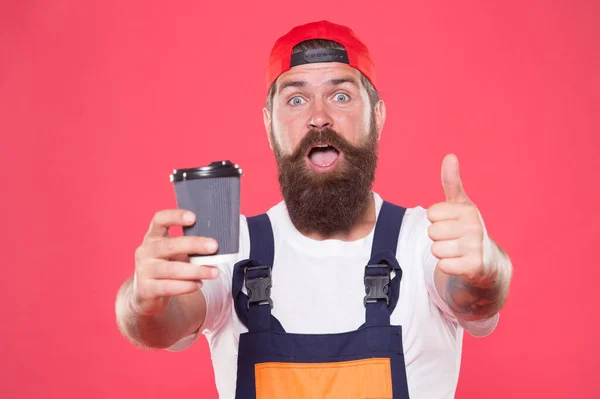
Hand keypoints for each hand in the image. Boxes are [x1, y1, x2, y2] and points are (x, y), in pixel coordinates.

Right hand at [131, 209, 219, 315]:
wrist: (145, 294)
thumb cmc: (165, 268)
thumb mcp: (173, 254)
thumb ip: (188, 248)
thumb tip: (214, 247)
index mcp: (153, 237)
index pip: (160, 220)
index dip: (175, 216)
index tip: (194, 218)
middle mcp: (145, 251)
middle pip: (170, 245)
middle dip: (194, 245)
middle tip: (214, 247)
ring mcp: (143, 270)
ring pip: (172, 269)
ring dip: (196, 271)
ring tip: (214, 272)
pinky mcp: (145, 289)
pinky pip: (168, 287)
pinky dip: (186, 286)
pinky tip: (198, 284)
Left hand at [427, 154, 493, 284]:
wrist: (488, 261)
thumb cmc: (468, 228)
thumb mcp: (460, 205)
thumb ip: (452, 182)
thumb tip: (450, 156)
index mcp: (468, 210)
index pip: (431, 213)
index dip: (436, 220)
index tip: (450, 223)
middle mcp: (474, 227)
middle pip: (431, 231)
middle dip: (438, 237)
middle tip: (452, 239)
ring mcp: (475, 248)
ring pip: (435, 249)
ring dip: (442, 252)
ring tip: (455, 251)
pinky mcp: (474, 267)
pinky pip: (443, 265)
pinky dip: (447, 266)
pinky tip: (459, 263)